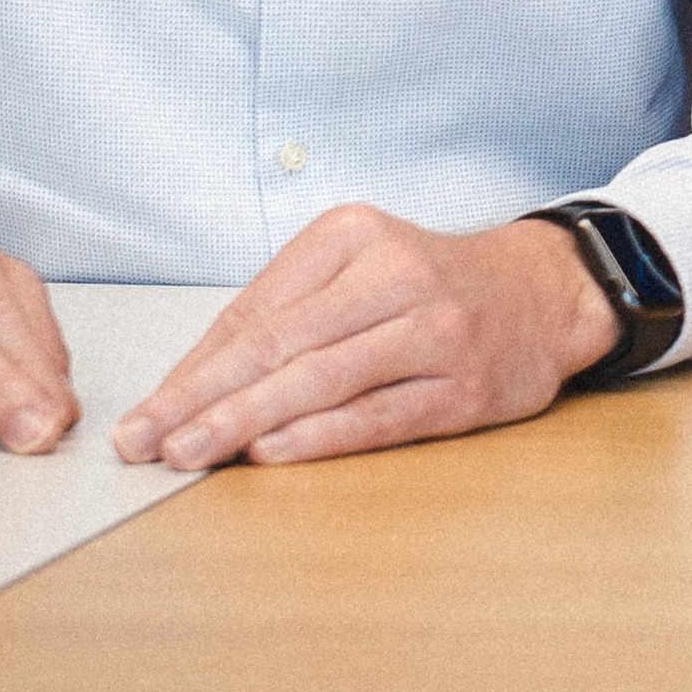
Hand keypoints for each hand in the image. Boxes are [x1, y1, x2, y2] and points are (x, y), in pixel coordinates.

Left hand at [111, 206, 621, 468]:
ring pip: (322, 380)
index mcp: (354, 237)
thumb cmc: (433, 287)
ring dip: (244, 422)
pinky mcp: (467, 386)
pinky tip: (272, 452)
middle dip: (200, 400)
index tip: (146, 412)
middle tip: (144, 442)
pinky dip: (320, 435)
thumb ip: (285, 313)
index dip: (192, 369)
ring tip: (190, 454)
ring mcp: (437, 331)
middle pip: (279, 345)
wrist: (546, 292)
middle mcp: (397, 276)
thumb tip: (194, 385)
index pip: (255, 312)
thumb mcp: (358, 267)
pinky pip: (380, 414)